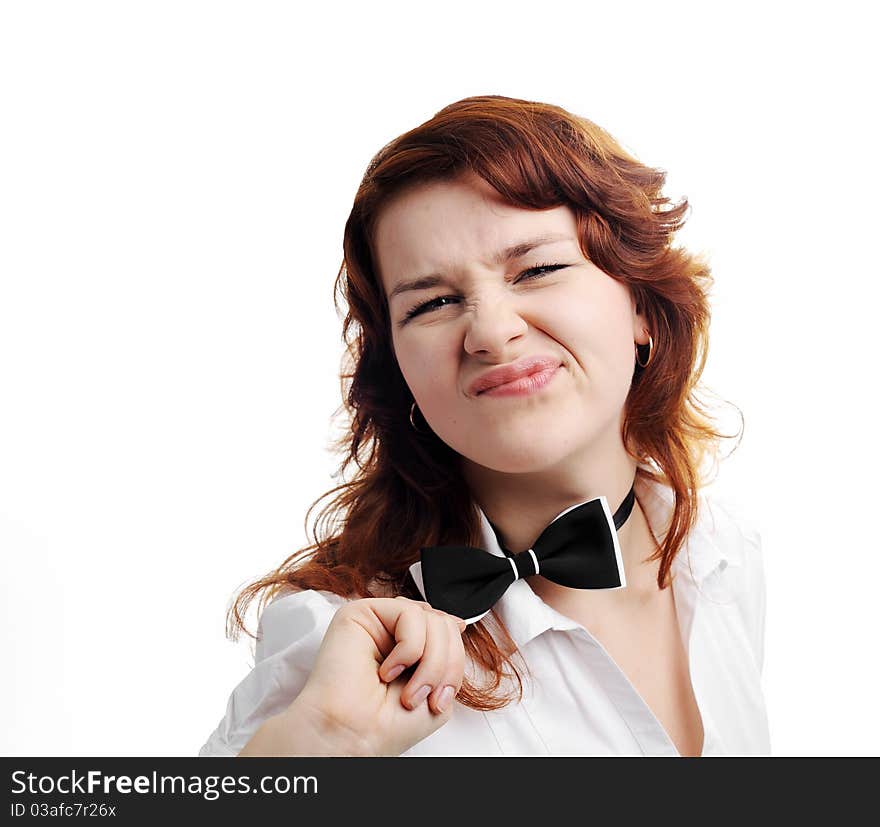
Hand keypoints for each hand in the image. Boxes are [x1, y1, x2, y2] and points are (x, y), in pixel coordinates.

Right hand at [275, 596, 467, 756]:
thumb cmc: (386, 724)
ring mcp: (379, 621)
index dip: (454, 660)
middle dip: (446, 664)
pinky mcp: (361, 612)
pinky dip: (409, 648)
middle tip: (427, 696)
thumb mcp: (438, 690)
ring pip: (431, 617)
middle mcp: (394, 632)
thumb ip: (449, 655)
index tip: (441, 696)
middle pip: (444, 623)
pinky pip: (409, 612)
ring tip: (408, 691)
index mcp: (411, 648)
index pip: (448, 631)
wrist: (353, 735)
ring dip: (430, 662)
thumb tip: (457, 621)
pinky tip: (387, 671)